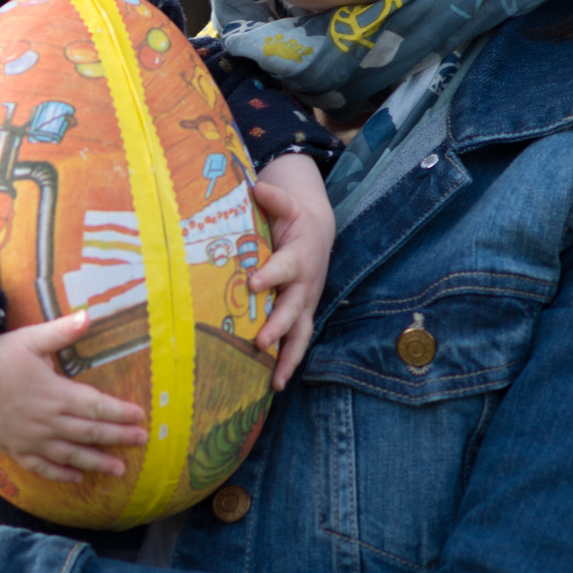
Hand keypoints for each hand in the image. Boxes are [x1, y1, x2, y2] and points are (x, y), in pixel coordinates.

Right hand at [0, 312, 146, 481]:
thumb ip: (62, 331)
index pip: (97, 406)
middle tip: (141, 441)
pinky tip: (78, 479)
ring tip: (119, 470)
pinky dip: (62, 475)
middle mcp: (48, 421)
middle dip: (118, 438)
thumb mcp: (31, 338)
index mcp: (56, 393)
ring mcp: (32, 439)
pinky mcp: (16, 449)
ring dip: (97, 463)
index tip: (140, 417)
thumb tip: (89, 315)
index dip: (121, 413)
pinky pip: (43, 468)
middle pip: (90, 433)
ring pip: (71, 456)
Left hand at [250, 154, 335, 388]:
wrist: (318, 233)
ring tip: (276, 382)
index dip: (270, 275)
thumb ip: (273, 198)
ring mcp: (305, 304)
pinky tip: (274, 385)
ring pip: (300, 335)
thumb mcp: (286, 204)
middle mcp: (305, 285)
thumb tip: (258, 187)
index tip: (253, 283)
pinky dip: (287, 364)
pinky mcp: (302, 316)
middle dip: (278, 327)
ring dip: (288, 358)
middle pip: (293, 309)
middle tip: (260, 342)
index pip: (284, 267)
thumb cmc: (294, 219)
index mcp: (298, 257)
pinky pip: (297, 342)